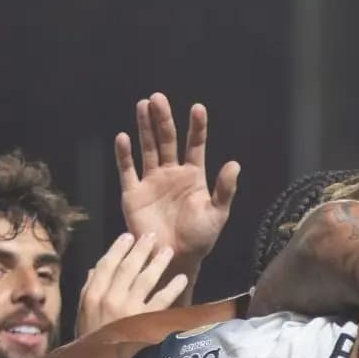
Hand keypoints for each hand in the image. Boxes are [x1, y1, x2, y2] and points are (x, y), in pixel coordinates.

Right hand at [77, 232, 187, 335]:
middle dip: (141, 249)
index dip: (118, 248)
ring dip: (158, 263)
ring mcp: (129, 309)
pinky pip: (162, 300)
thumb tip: (94, 268)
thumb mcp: (82, 314)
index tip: (128, 236)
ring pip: (146, 279)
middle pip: (128, 268)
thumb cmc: (90, 339)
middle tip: (152, 236)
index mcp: (92, 294)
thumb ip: (88, 290)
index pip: (106, 265)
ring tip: (167, 252)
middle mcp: (110, 298)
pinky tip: (181, 278)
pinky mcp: (146, 321)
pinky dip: (173, 288)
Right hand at [116, 94, 238, 264]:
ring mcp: (151, 181)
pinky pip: (127, 170)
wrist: (174, 259)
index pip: (195, 145)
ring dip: (144, 127)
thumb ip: (225, 190)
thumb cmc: (199, 239)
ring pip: (148, 148)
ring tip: (143, 105)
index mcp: (193, 176)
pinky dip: (124, 155)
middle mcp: (171, 173)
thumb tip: (235, 164)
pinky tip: (123, 138)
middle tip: (158, 98)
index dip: (196, 127)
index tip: (197, 108)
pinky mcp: (133, 194)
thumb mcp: (217, 214)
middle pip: (167, 140)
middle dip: (163, 119)